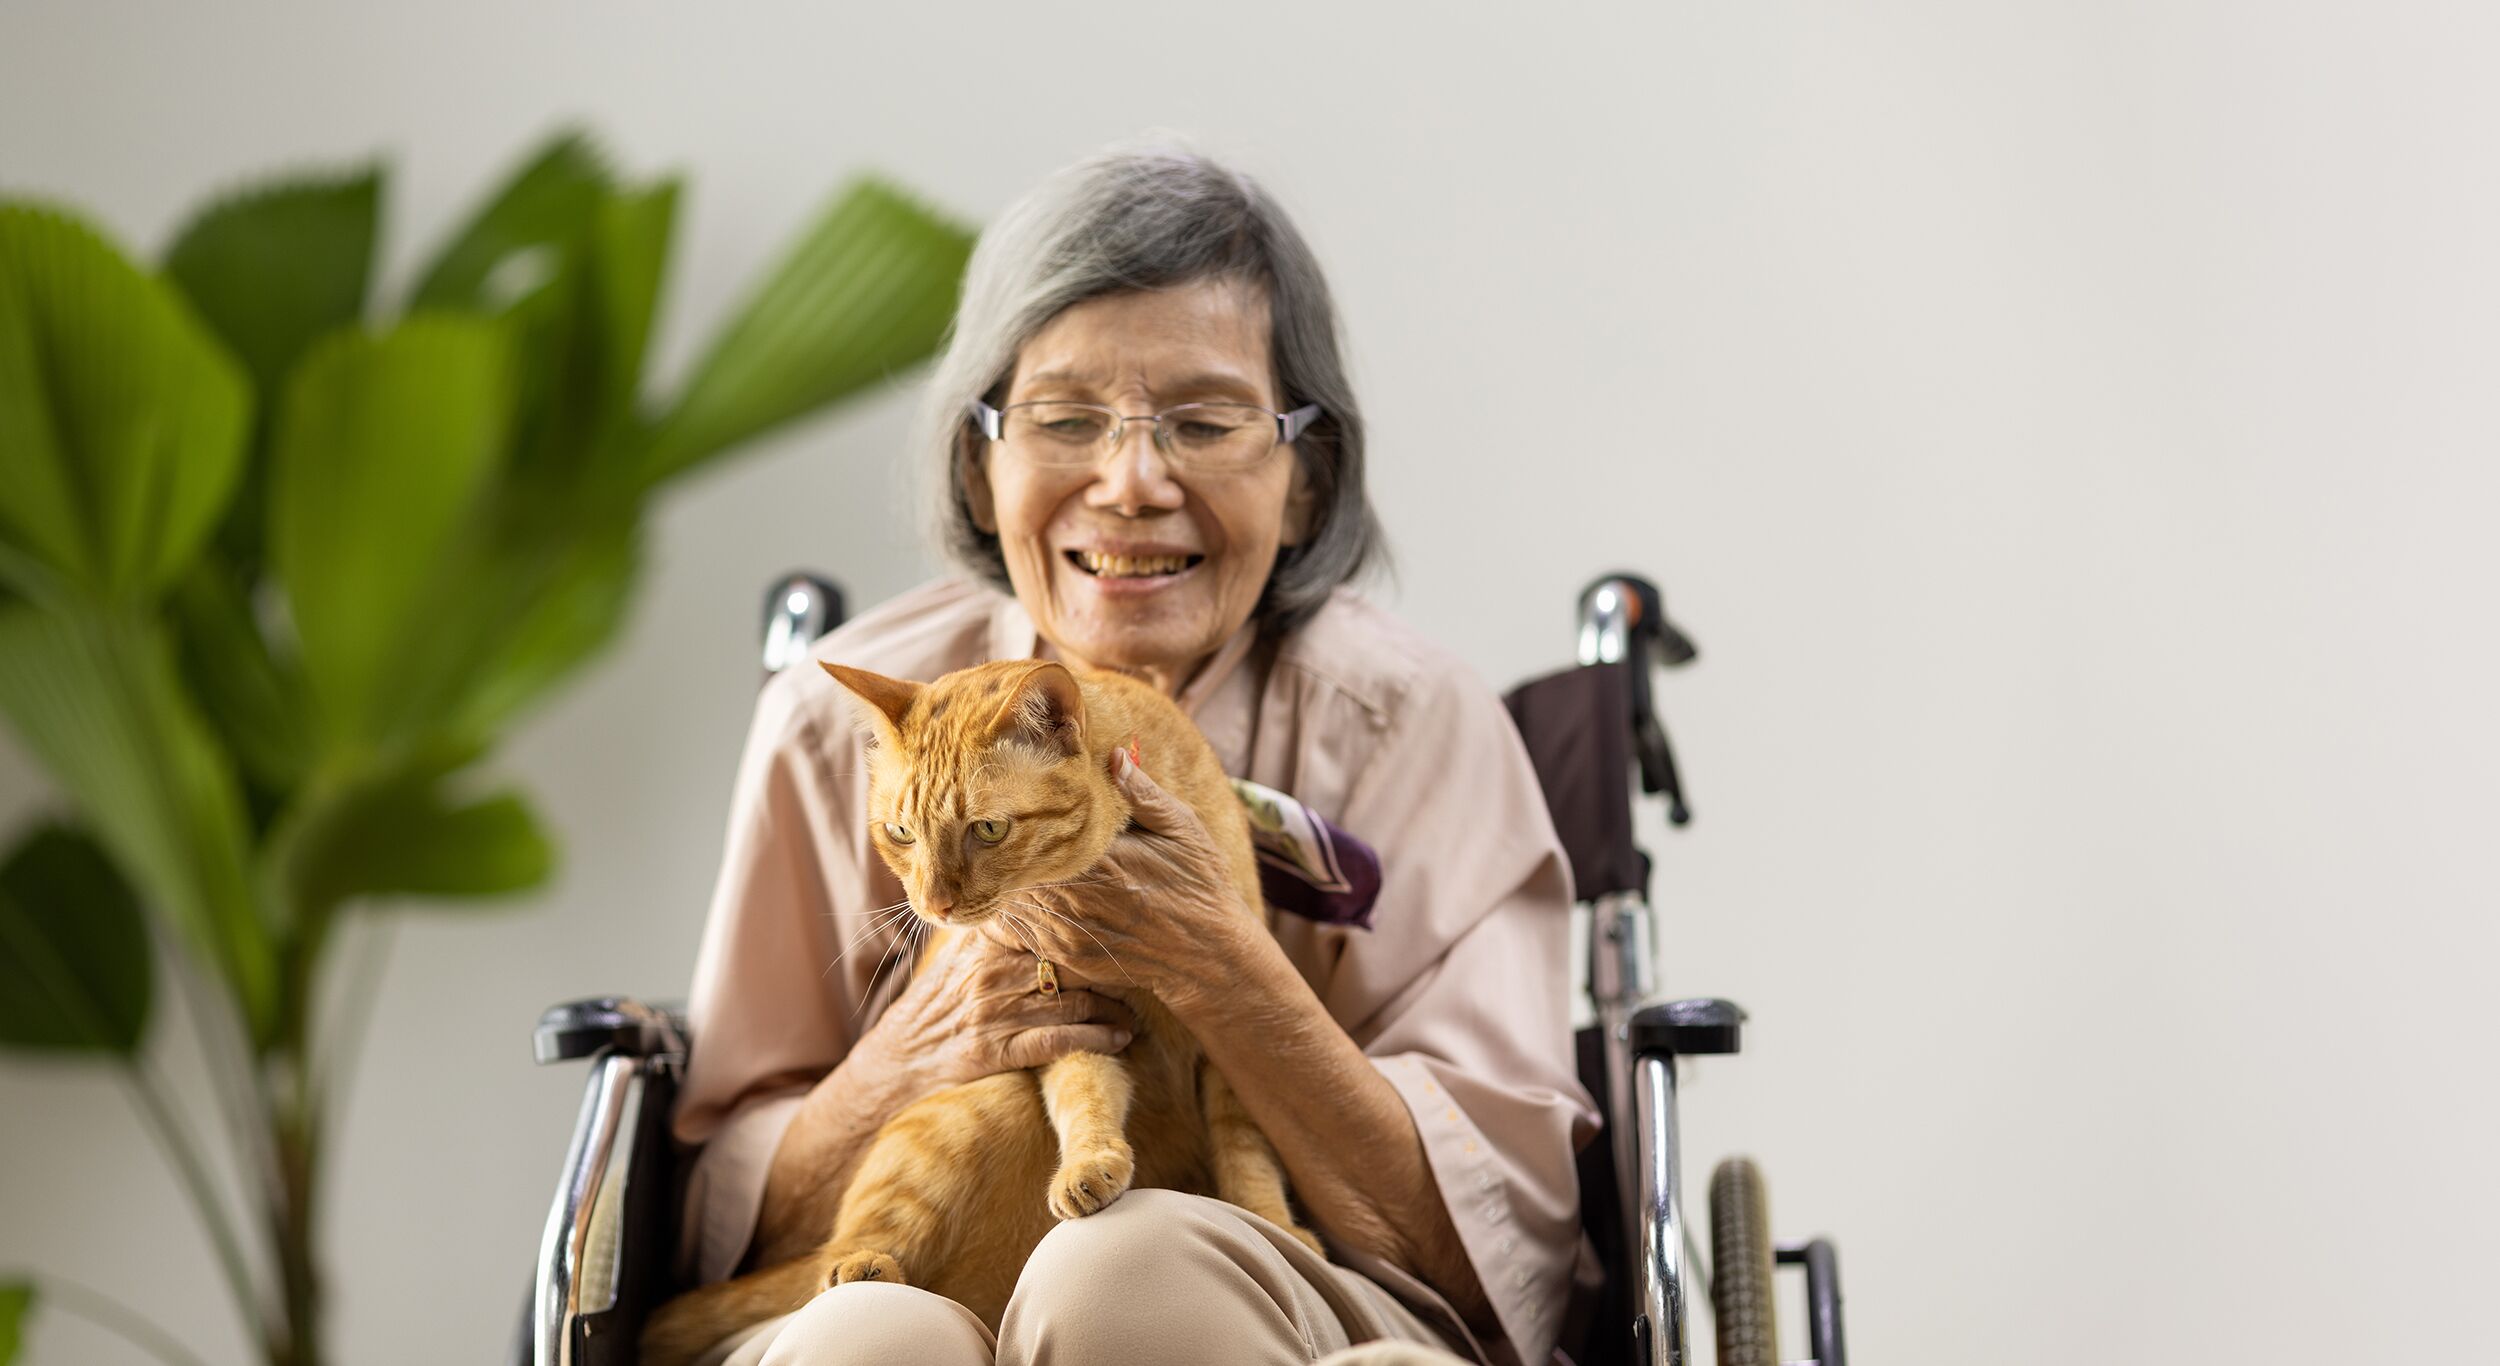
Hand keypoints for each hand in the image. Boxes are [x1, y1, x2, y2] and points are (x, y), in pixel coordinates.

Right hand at [846, 928, 1137, 1104]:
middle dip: (1111, 973)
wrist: (895, 1065)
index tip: (1120, 935)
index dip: (1089, 933)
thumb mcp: (954, 960)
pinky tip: (1118, 1041)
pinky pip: (1059, 1041)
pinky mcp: (999, 1051)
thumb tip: (1029, 898)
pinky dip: (1095, 1041)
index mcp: (985, 947)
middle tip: (1140, 976)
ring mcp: (996, 1013)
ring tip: (1134, 1014)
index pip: (1049, 928)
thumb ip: (991, 933)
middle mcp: (992, 974)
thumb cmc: (932, 1010)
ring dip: (1112, 1009)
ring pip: (1072, 1001)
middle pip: (1070, 963)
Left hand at [981, 748, 1259, 1015]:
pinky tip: (1015, 892)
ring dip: (1003, 880)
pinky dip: (1012, 911)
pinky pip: (1022, 933)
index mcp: (1103, 860)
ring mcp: (1070, 933)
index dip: (1019, 821)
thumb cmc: (1199, 885)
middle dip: (1002, 849)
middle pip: (1017, 869)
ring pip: (1012, 901)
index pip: (1039, 836)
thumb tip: (1113, 755)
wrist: (1210, 954)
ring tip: (993, 858)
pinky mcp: (1068, 957)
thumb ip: (1143, 793)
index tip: (1010, 804)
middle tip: (988, 828)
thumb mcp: (1182, 829)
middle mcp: (1080, 898)